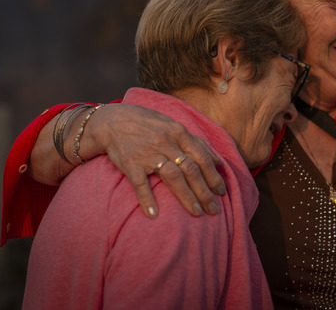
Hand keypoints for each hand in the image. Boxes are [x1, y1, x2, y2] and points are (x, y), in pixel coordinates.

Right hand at [88, 104, 227, 218]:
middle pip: (191, 169)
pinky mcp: (131, 163)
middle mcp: (166, 143)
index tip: (222, 192)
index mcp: (179, 133)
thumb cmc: (147, 124)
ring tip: (196, 213)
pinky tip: (153, 214)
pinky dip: (147, 199)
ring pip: (172, 176)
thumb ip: (195, 143)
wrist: (113, 121)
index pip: (202, 157)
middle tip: (214, 209)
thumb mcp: (173, 126)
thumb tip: (217, 161)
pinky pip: (140, 183)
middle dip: (205, 191)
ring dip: (186, 196)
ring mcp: (149, 153)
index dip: (213, 176)